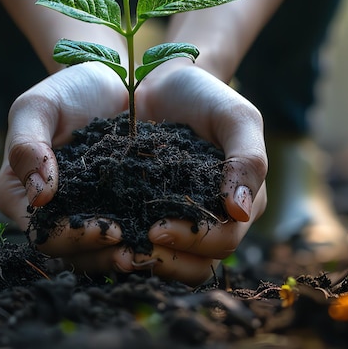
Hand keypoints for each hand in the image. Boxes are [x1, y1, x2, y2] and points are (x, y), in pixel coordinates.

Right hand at [0, 62, 141, 272]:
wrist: (108, 80)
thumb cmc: (67, 90)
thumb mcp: (38, 107)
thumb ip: (27, 146)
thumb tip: (40, 196)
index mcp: (20, 194)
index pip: (43, 232)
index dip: (72, 238)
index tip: (106, 230)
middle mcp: (50, 211)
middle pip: (70, 251)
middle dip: (101, 255)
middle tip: (135, 253)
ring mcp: (83, 211)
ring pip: (97, 251)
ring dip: (121, 256)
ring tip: (150, 252)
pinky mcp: (114, 207)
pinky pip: (124, 232)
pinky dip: (139, 239)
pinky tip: (163, 241)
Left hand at [131, 61, 267, 284]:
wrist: (164, 83)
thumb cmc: (206, 99)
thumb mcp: (236, 118)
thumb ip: (248, 159)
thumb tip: (240, 211)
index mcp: (235, 206)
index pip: (223, 241)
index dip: (195, 241)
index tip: (157, 228)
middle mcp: (207, 221)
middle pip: (196, 266)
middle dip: (166, 261)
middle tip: (130, 249)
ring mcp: (174, 221)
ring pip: (167, 264)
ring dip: (142, 262)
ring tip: (113, 250)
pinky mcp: (142, 214)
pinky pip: (137, 244)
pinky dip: (120, 247)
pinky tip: (99, 237)